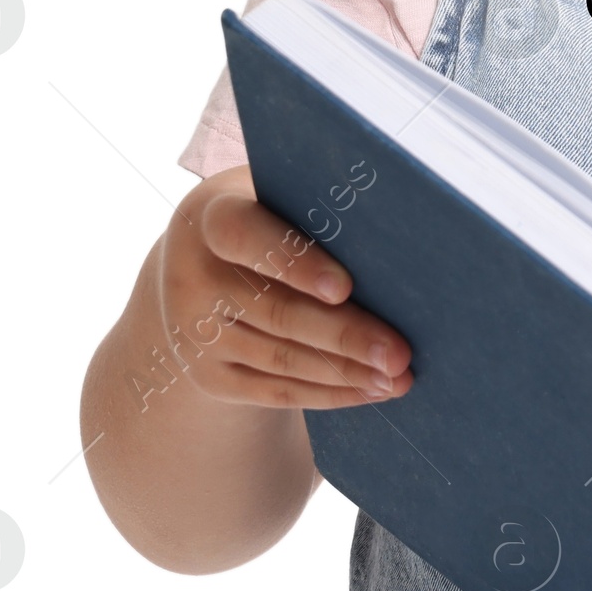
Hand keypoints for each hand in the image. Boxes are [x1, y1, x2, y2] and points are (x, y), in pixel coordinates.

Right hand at [157, 164, 412, 410]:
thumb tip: (390, 244)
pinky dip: (328, 394)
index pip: (246, 237)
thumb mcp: (276, 196)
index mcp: (211, 220)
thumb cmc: (266, 216)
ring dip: (345, 373)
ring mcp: (195, 334)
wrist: (197, 261)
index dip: (295, 262)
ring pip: (282, 359)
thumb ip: (316, 213)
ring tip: (396, 377)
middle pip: (277, 312)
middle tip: (399, 353)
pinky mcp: (208, 376)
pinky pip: (274, 392)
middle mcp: (192, 280)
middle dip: (345, 336)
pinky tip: (370, 390)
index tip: (346, 287)